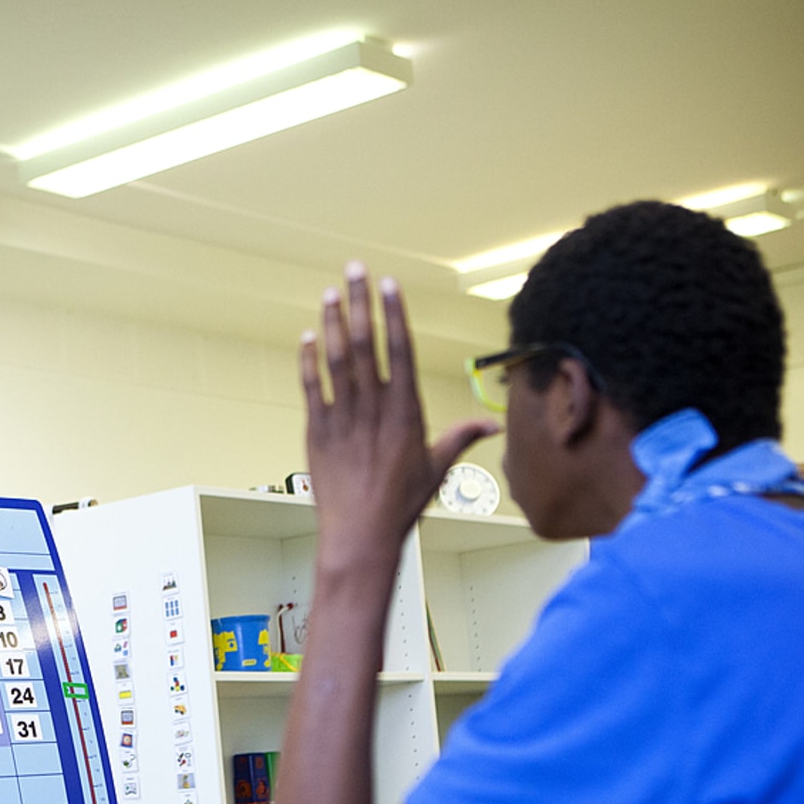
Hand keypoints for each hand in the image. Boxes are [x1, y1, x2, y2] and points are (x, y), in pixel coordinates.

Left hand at [301, 264, 497, 571]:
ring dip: (333, 322)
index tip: (389, 284)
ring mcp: (342, 417)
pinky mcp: (317, 431)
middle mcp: (374, 408)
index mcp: (405, 412)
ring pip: (336, 359)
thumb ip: (461, 438)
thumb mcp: (437, 469)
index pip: (401, 350)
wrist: (360, 535)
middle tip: (355, 268)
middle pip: (366, 343)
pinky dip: (309, 360)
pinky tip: (309, 335)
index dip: (394, 314)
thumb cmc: (400, 505)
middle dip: (361, 302)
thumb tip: (494, 425)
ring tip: (332, 292)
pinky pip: (311, 387)